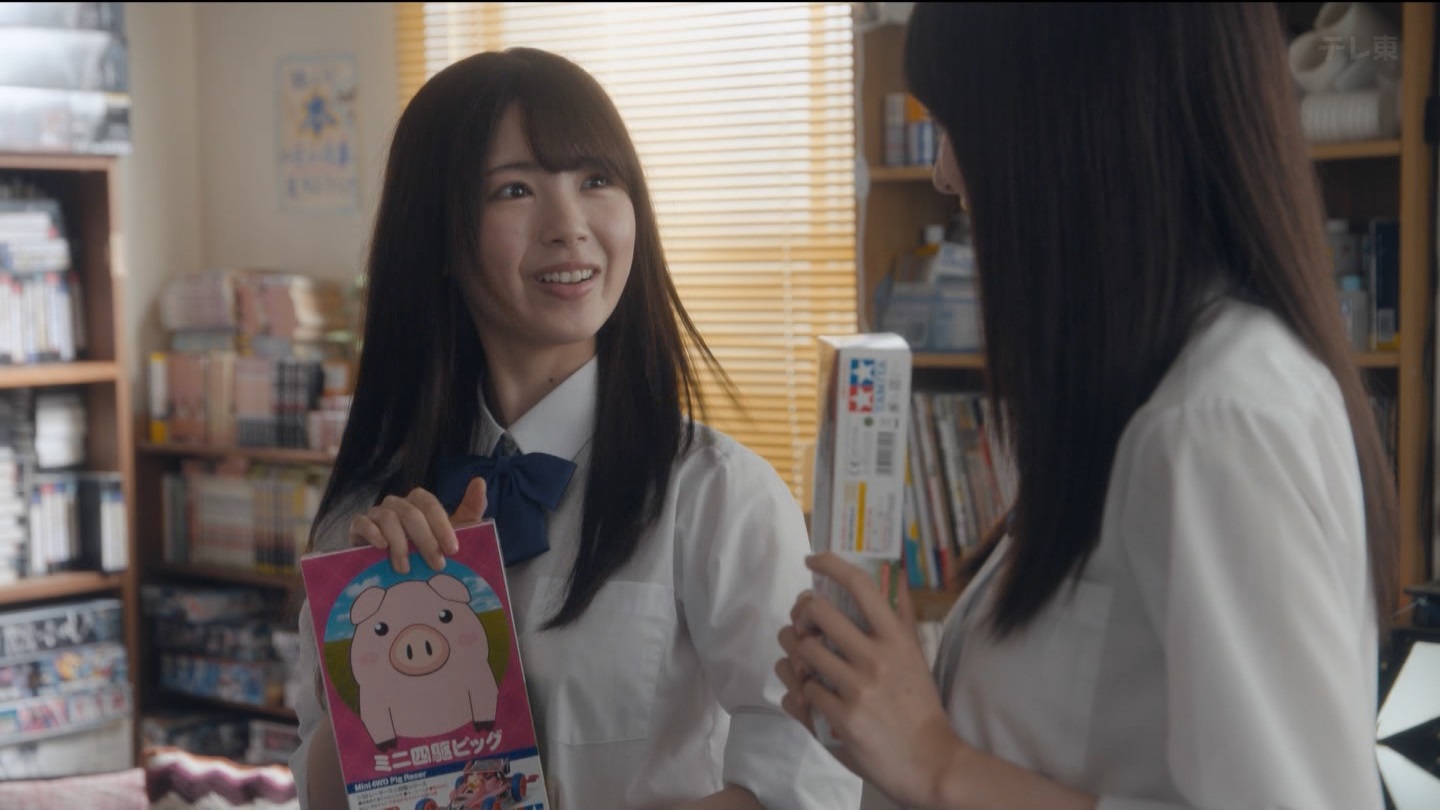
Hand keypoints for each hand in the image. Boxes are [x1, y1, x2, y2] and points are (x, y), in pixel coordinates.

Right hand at [347, 477, 487, 573]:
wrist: (390, 570)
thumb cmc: (424, 550)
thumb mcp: (451, 534)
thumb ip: (469, 510)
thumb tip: (479, 481)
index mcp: (419, 503)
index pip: (430, 505)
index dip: (442, 526)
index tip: (452, 550)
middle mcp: (397, 504)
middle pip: (411, 513)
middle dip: (426, 540)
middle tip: (436, 565)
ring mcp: (376, 513)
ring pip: (388, 518)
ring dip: (399, 544)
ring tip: (406, 568)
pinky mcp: (358, 526)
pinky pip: (361, 522)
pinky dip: (372, 533)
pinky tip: (381, 548)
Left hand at [776, 552, 964, 807]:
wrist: (930, 762)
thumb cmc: (921, 705)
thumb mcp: (917, 654)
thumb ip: (902, 614)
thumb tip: (895, 573)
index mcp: (896, 638)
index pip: (859, 584)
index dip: (829, 564)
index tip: (813, 560)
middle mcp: (875, 657)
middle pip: (817, 612)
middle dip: (801, 614)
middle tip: (802, 622)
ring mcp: (856, 688)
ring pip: (802, 651)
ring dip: (794, 653)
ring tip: (801, 659)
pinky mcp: (840, 719)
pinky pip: (801, 691)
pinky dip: (799, 690)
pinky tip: (810, 693)